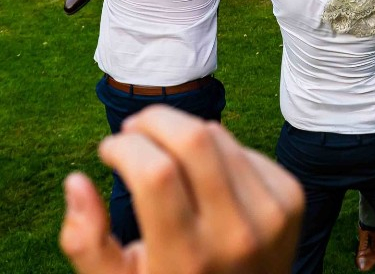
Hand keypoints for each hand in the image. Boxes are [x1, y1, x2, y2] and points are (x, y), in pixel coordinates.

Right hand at [59, 106, 303, 273]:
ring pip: (219, 135)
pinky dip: (217, 149)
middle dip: (154, 120)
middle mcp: (236, 235)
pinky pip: (245, 149)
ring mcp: (271, 215)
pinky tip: (203, 173)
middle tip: (133, 130)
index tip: (109, 149)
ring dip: (183, 132)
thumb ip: (87, 243)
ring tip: (164, 151)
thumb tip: (76, 180)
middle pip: (194, 138)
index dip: (124, 147)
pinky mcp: (291, 199)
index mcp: (188, 259)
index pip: (156, 173)